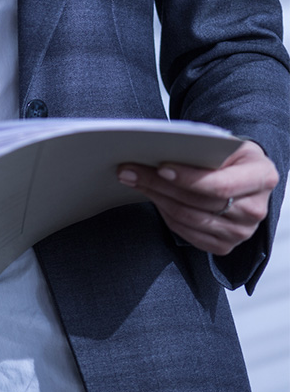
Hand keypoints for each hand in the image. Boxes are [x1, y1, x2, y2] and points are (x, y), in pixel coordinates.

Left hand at [118, 139, 278, 255]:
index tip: (160, 168)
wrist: (243, 178)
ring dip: (156, 198)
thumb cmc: (232, 158)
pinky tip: (152, 198)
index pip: (220, 185)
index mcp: (262, 177)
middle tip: (129, 170)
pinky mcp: (224, 245)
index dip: (188, 179)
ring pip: (187, 218)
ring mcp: (241, 232)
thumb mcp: (226, 145)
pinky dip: (165, 214)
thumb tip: (161, 150)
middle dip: (159, 185)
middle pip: (198, 202)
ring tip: (133, 180)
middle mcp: (255, 209)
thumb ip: (203, 149)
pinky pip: (186, 233)